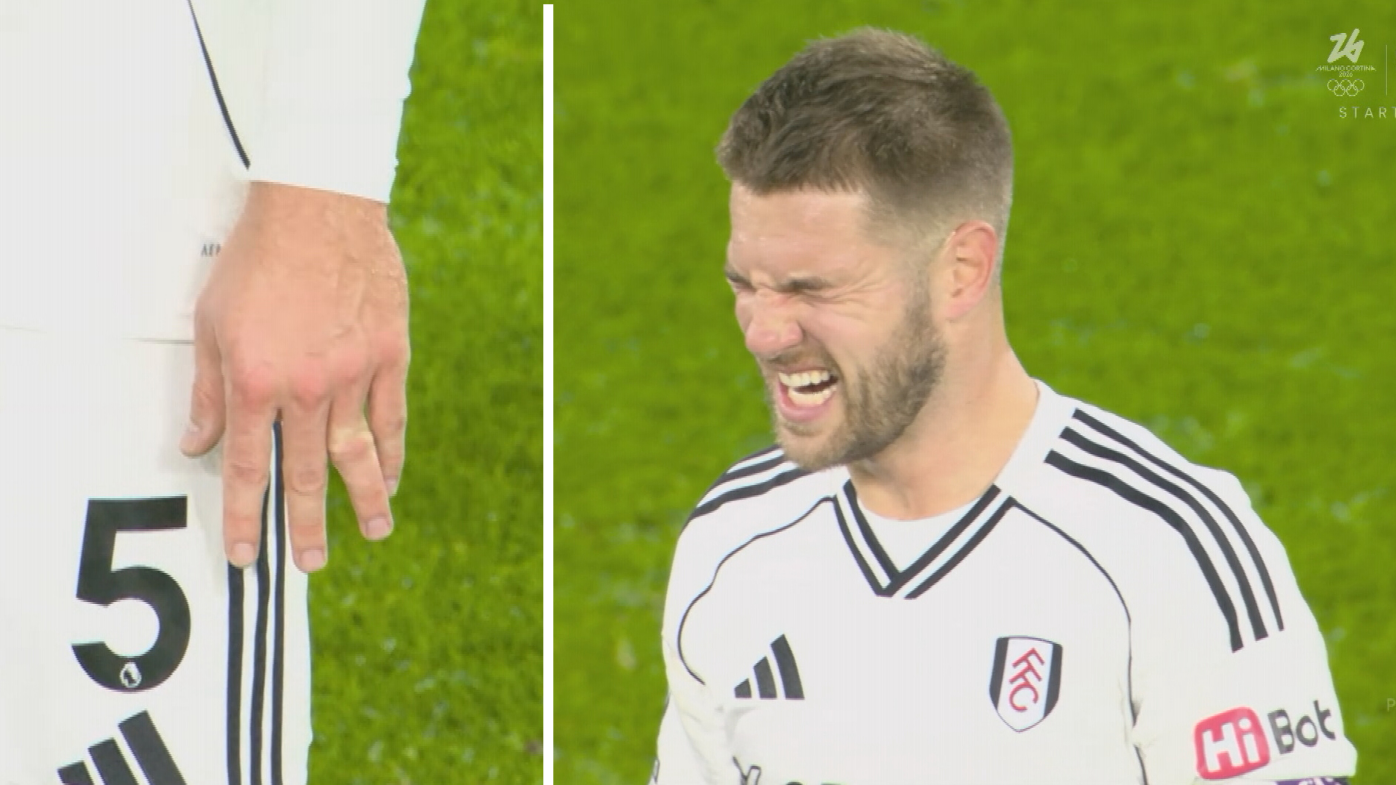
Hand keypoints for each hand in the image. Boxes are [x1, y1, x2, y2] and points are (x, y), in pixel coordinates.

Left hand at [180, 181, 410, 571]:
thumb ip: (210, 390)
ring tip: (374, 534)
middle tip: (308, 563)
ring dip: (364, 500)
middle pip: (307, 473)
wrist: (318, 207)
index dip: (246, 515)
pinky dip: (392, 451)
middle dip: (305, 524)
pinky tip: (392, 477)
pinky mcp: (390, 355)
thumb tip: (200, 443)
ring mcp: (356, 374)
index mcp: (257, 382)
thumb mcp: (212, 323)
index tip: (247, 552)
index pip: (249, 466)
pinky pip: (392, 417)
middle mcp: (308, 388)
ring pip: (358, 453)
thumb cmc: (257, 260)